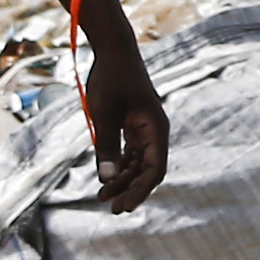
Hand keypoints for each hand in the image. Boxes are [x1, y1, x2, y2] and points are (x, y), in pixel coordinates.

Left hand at [83, 37, 171, 211]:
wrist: (113, 51)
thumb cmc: (111, 79)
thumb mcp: (104, 114)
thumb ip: (106, 146)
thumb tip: (106, 180)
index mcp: (155, 129)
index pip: (154, 169)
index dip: (140, 191)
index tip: (125, 207)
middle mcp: (154, 132)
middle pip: (147, 171)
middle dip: (131, 190)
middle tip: (112, 209)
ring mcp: (144, 129)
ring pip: (138, 164)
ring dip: (123, 180)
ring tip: (103, 197)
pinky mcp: (133, 126)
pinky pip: (130, 153)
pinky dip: (120, 166)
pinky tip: (105, 179)